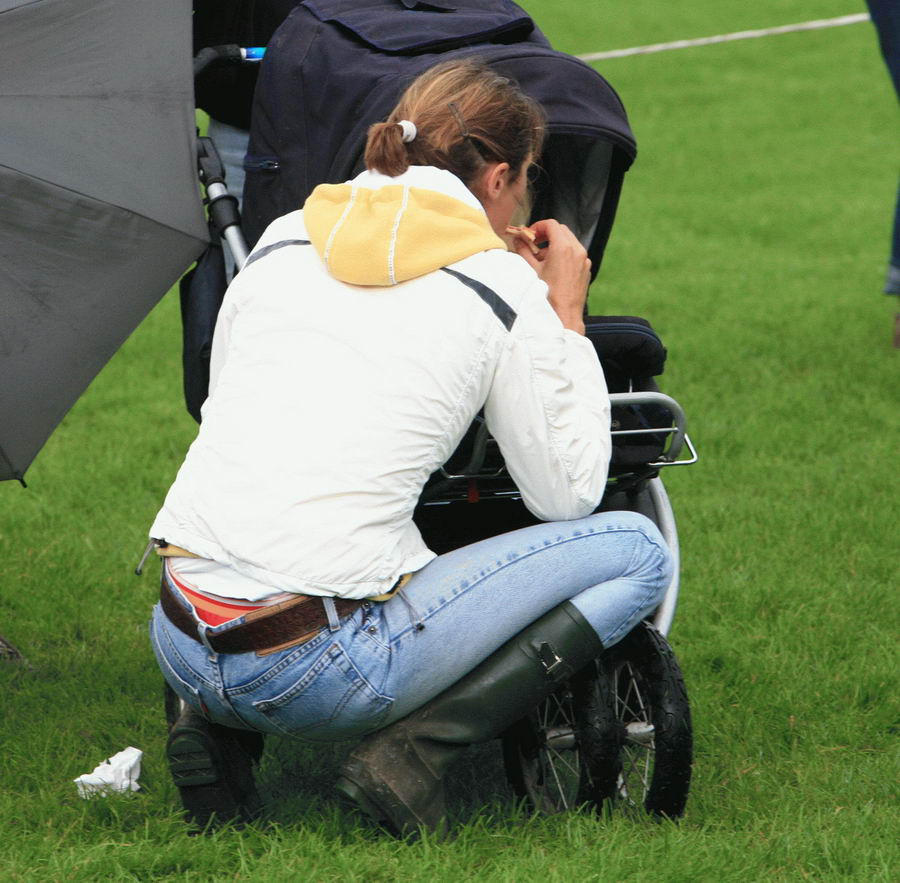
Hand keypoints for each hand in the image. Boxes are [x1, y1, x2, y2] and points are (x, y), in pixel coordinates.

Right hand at [511, 219, 589, 333]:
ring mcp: (584, 260)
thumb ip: (523, 251)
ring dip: (555, 245)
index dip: (538, 227)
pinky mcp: (586, 269)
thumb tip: (518, 240)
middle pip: (561, 230)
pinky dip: (564, 254)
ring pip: (569, 242)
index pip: (551, 224)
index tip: (530, 235)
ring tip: (542, 259)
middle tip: (534, 244)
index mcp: (563, 247)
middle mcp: (577, 250)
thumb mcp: (531, 270)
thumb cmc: (547, 295)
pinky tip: (553, 268)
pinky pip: (575, 254)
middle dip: (546, 235)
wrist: (564, 316)